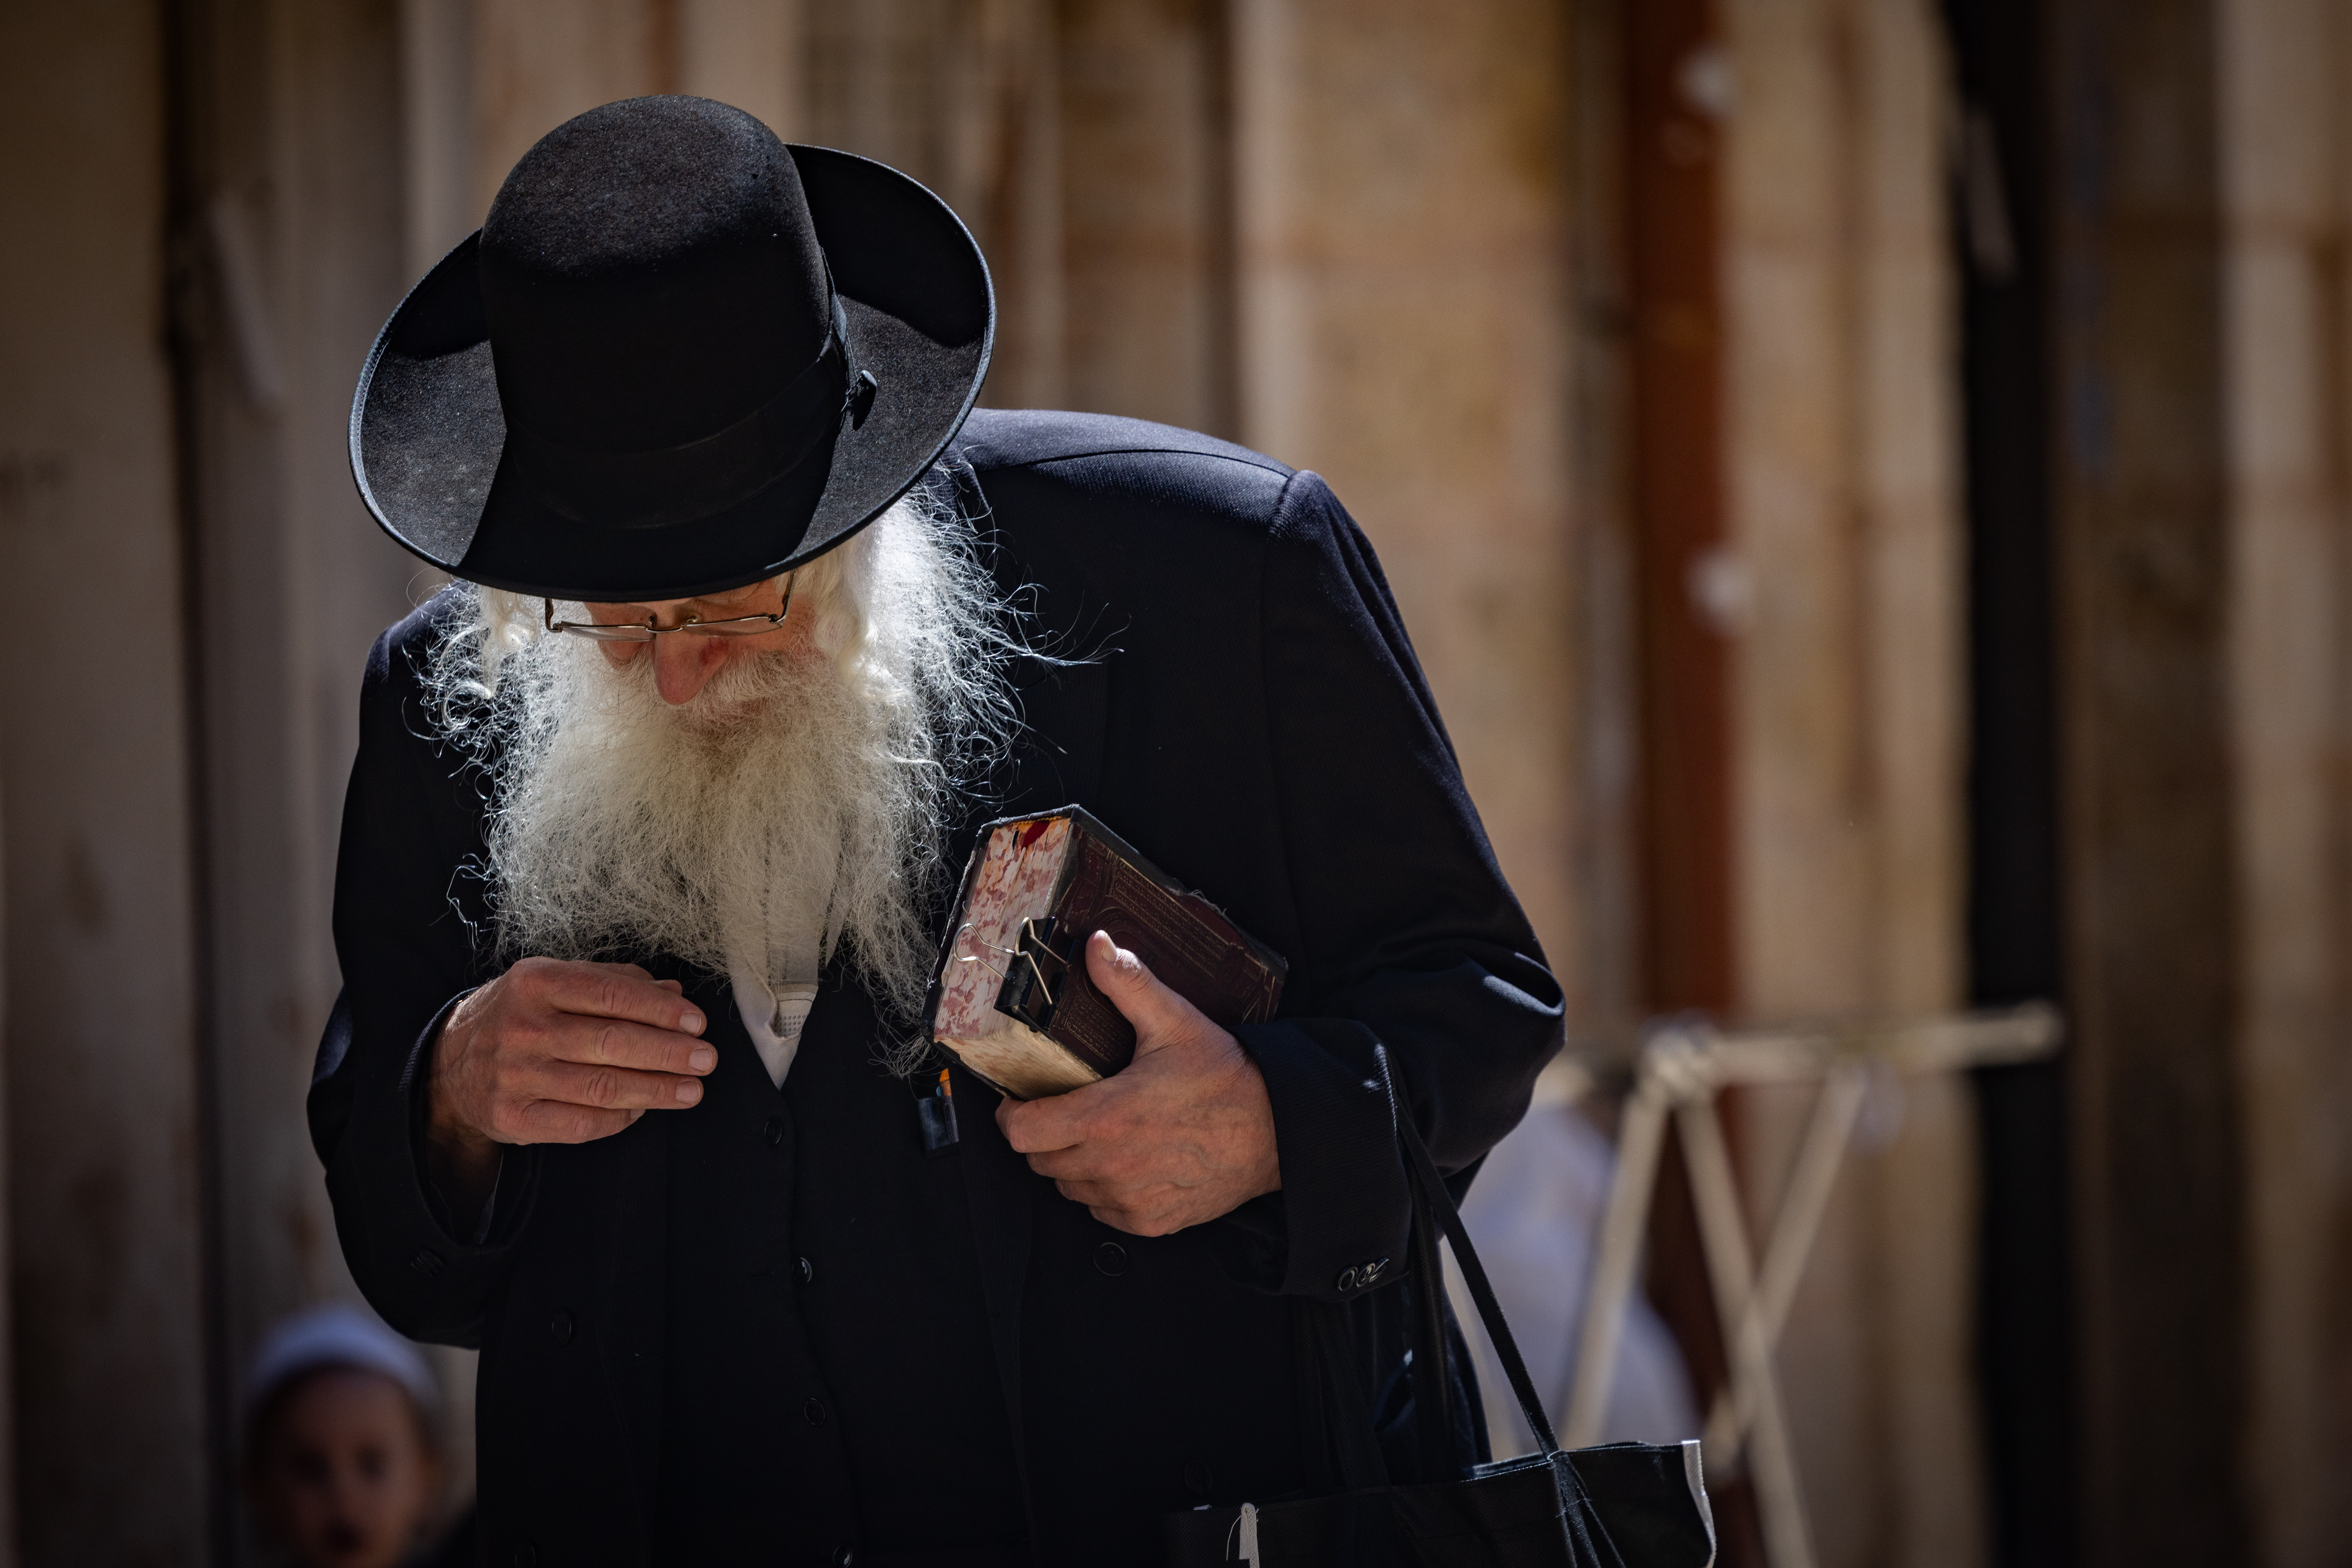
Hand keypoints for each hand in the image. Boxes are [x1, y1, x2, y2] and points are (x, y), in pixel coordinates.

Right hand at [426, 958, 713, 1214]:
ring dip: (656, 1090)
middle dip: (668, 1053)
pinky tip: (644, 1109)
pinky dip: (620, 1118)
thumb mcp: (556, 983)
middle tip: (705, 1059)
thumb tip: (673, 995)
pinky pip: (581, 1123)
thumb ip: (615, 984)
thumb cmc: (519, 1015)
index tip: (696, 1023)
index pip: (610, 995)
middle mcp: (522, 1028)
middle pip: (611, 1042)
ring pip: (601, 1086)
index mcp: (536, 983)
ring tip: (692, 1090)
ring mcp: (515, 1076)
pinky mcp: (513, 1118)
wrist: (451, 1063)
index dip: (660, 1011)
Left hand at [997, 931, 1280, 1235]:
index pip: (1021, 1132)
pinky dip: (1105, 1191)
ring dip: (1073, 1164)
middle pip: (1040, 1161)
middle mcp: (1111, 1166)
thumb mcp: (1174, 1021)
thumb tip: (1096, 945)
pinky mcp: (1151, 1221)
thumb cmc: (1227, 1077)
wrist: (1278, 1130)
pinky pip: (1102, 1212)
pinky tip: (1128, 1162)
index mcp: (1105, 1117)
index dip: (1012, 1114)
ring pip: (1069, 1188)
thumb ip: (1127, 982)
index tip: (1020, 1100)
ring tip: (1099, 1134)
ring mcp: (1130, 1199)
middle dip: (1044, 1135)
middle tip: (1066, 1110)